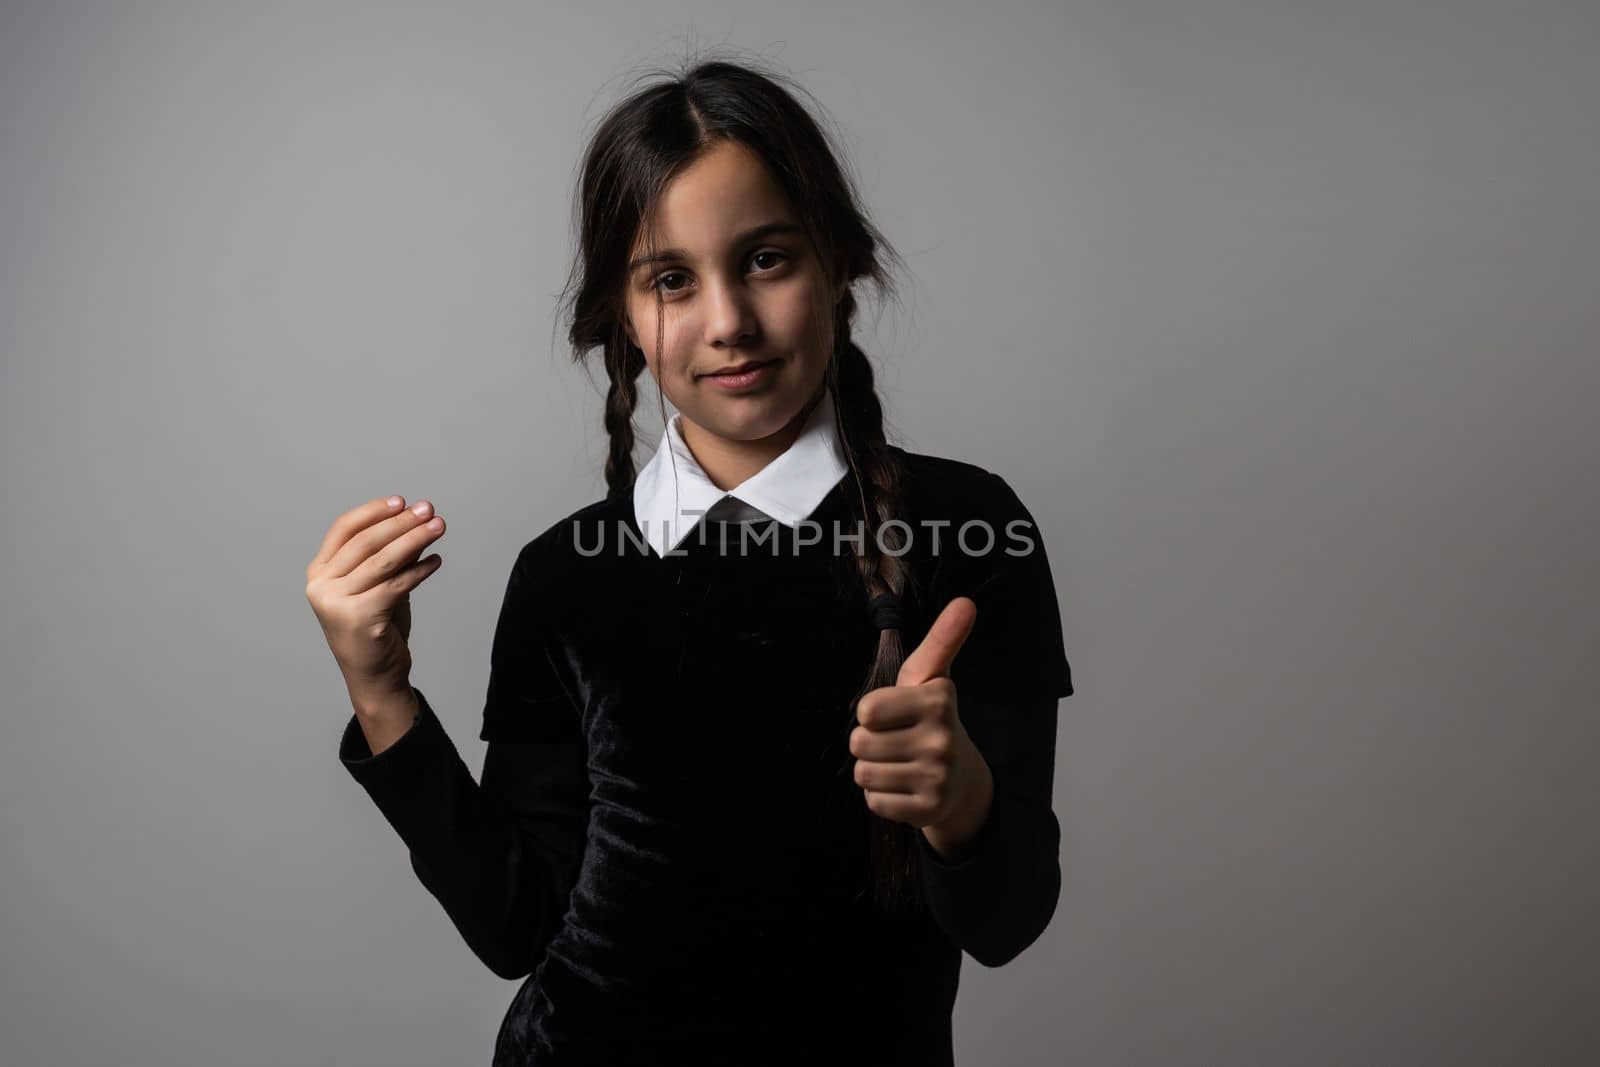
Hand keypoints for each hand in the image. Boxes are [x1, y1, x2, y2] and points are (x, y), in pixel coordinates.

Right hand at [304, 495, 445, 708]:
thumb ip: (391, 555)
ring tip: (439, 526)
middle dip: (401, 522)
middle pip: (366, 542)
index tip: (402, 501)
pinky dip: (420, 570)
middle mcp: (321, 586)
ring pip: (383, 560)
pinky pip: (396, 584)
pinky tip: (436, 560)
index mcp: (318, 573)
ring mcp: (336, 602)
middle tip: (429, 510)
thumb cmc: (375, 627)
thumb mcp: (380, 584)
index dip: (373, 511)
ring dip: (415, 539)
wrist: (373, 675)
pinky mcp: (359, 617)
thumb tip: (416, 521)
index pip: (343, 529)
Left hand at [849, 597, 990, 845]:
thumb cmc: (932, 721)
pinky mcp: (928, 810)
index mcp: (939, 700)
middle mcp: (941, 738)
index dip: (873, 713)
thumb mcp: (932, 678)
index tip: (896, 714)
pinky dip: (881, 797)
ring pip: (864, 773)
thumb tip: (966, 602)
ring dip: (874, 771)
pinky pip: (874, 802)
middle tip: (896, 743)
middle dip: (869, 743)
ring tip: (900, 765)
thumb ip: (942, 640)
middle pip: (859, 743)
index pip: (866, 710)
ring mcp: (937, 778)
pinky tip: (904, 788)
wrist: (963, 782)